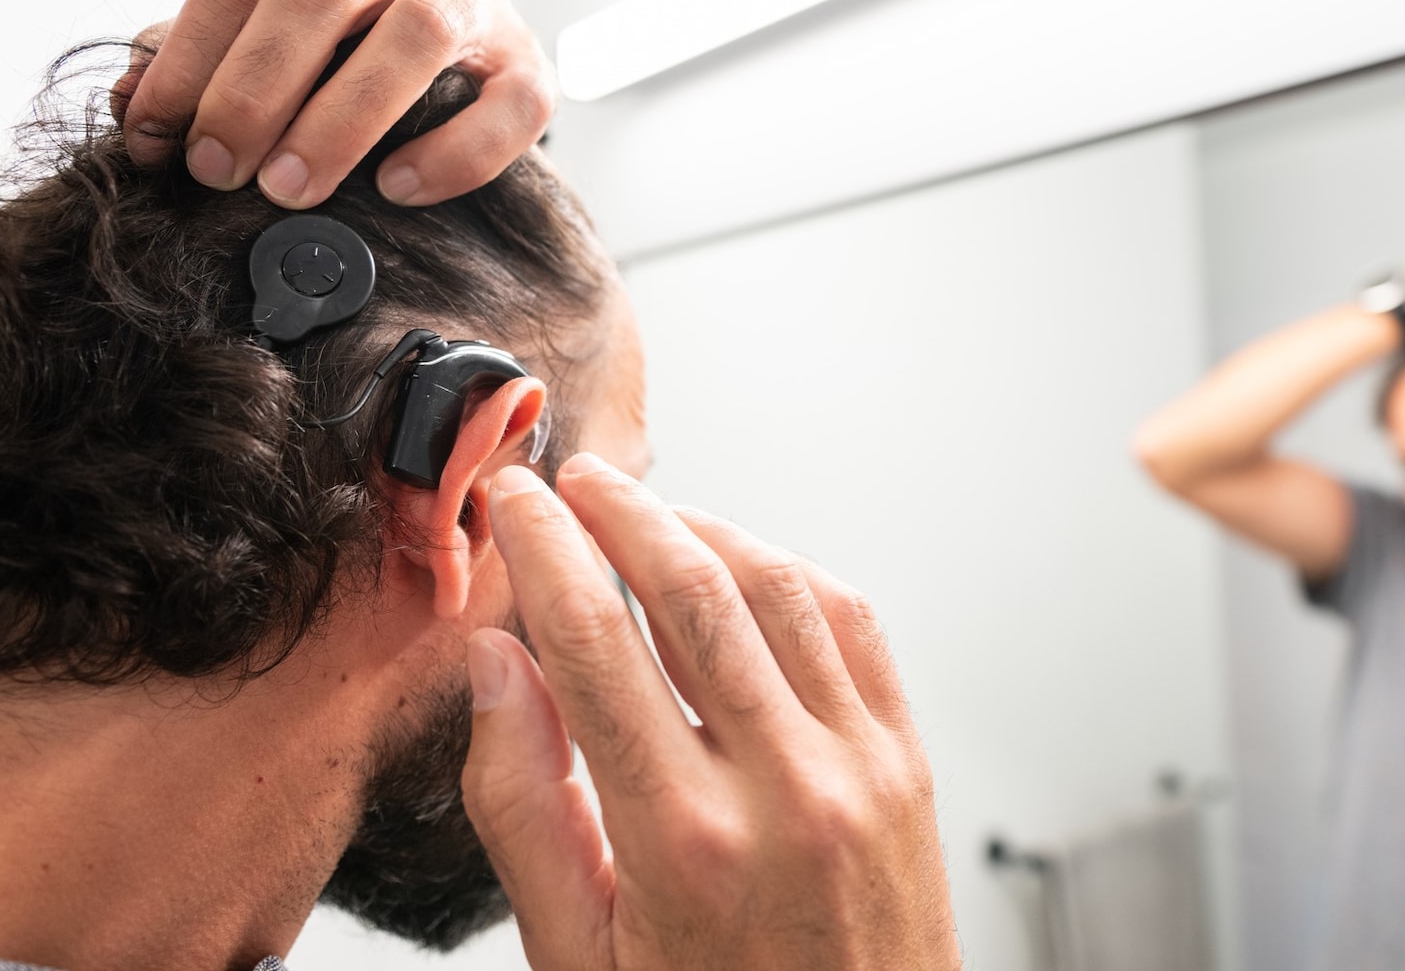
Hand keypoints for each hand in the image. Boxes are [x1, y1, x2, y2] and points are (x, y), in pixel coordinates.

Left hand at [111, 0, 555, 207]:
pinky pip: (508, 107)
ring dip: (340, 119)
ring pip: (418, 33)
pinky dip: (449, 153)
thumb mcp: (260, 33)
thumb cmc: (340, 48)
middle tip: (215, 167)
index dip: (190, 57)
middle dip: (256, 85)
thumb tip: (132, 107)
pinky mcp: (531, 65)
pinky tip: (393, 187)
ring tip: (288, 188)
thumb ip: (196, 58)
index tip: (153, 136)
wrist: (453, 68)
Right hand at [460, 457, 959, 970]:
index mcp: (684, 842)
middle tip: (573, 481)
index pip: (595, 643)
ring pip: (780, 589)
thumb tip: (495, 668)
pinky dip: (794, 573)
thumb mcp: (579, 958)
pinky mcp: (908, 768)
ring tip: (648, 512)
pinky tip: (748, 565)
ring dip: (707, 529)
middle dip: (621, 513)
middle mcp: (785, 790)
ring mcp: (861, 770)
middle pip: (690, 591)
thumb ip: (525, 808)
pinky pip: (856, 627)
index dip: (543, 554)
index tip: (514, 507)